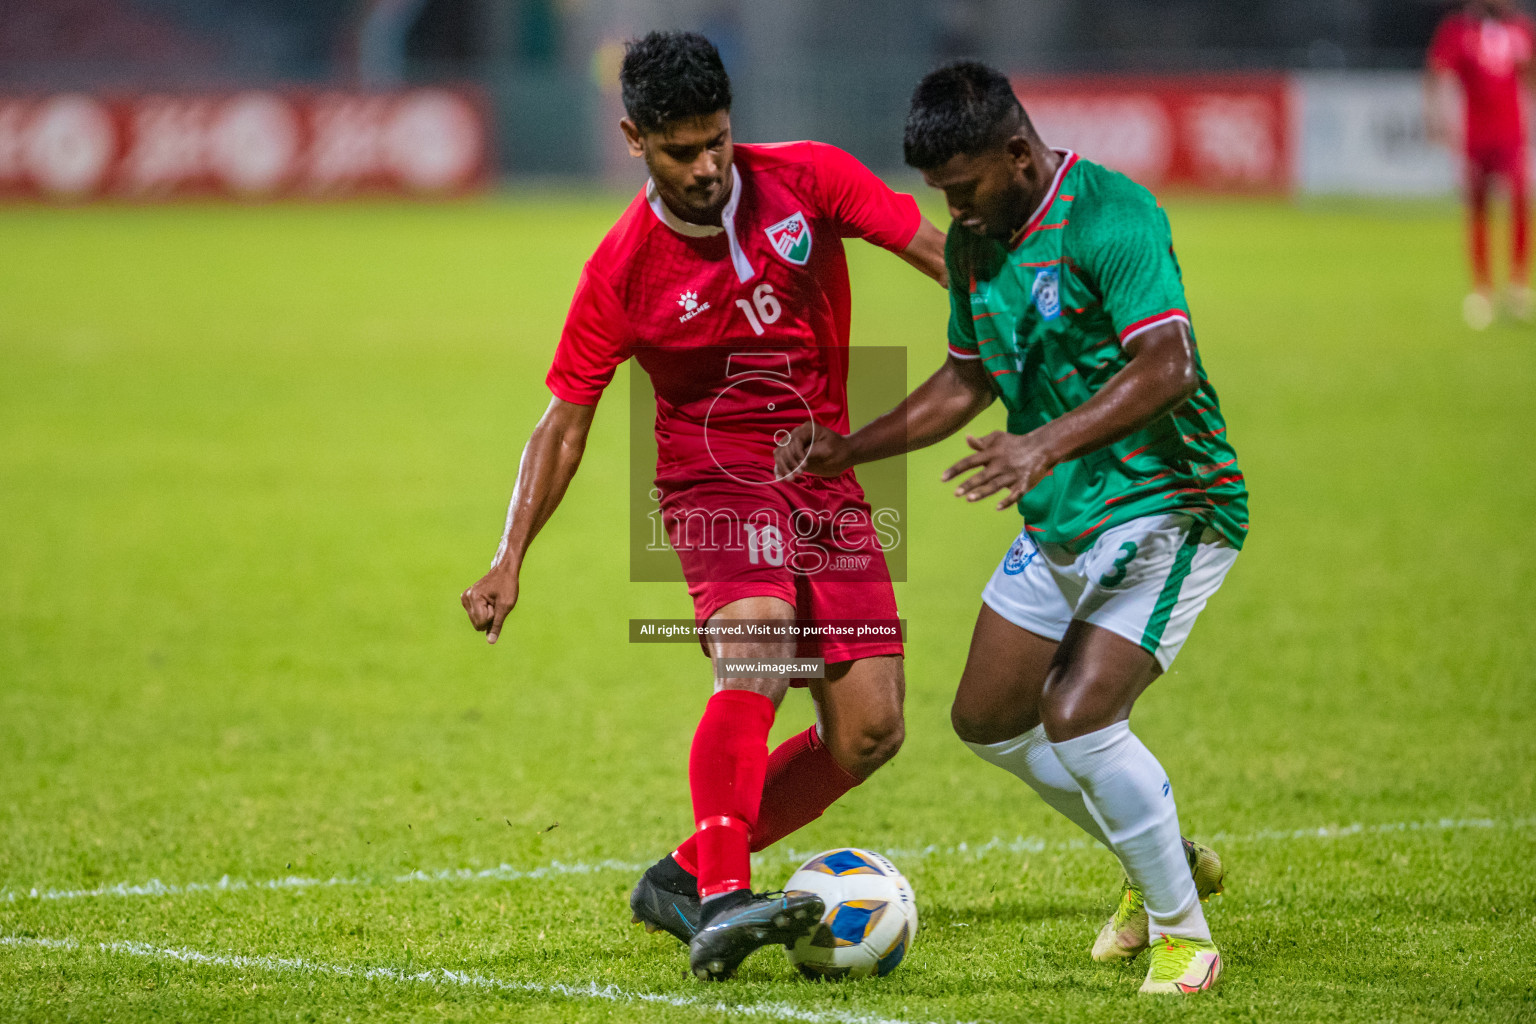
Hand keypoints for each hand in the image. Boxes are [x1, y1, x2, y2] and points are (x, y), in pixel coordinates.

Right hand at [461, 565, 519, 643]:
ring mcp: (464, 598)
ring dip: (487, 614)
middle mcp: (466, 598)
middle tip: (495, 602)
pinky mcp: (466, 599)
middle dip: (489, 617)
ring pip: (476, 622)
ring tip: (492, 601)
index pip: (482, 624)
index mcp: (474, 598)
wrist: (504, 571)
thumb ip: (496, 625)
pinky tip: (488, 601)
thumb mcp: (505, 606)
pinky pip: (475, 616)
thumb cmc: (507, 586)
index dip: (493, 616)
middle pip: (478, 625)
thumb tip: (491, 641)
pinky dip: (483, 612)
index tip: (497, 602)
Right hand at [774, 420, 852, 479]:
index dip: (796, 454)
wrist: (844, 455)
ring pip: (779, 455)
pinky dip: (780, 470)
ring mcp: (794, 446)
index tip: (804, 467)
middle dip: (788, 462)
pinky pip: (782, 462)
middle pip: (783, 447)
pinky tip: (780, 479)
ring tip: (790, 479)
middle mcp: (797, 435)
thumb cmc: (838, 449)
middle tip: (797, 475)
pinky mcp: (794, 456)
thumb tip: (798, 459)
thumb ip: (811, 452)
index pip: (793, 440)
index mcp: (806, 429)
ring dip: (782, 467)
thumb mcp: (827, 449)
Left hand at [942, 430, 1057, 509]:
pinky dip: (1008, 501)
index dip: (955, 469)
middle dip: (969, 484)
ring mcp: (1012, 474)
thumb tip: (966, 438)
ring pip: (995, 485)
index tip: (942, 479)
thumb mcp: (998, 438)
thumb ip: (981, 442)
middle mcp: (1000, 464)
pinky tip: (997, 507)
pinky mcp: (1024, 483)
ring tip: (969, 499)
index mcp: (991, 453)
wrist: (1041, 447)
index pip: (969, 462)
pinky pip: (1015, 494)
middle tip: (955, 493)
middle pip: (982, 475)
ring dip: (983, 492)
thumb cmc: (1015, 443)